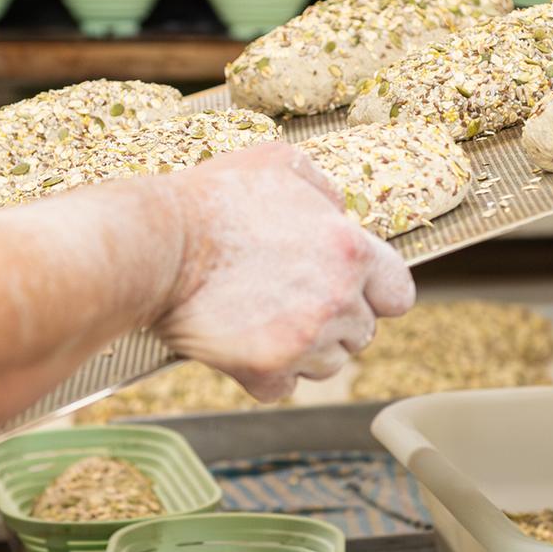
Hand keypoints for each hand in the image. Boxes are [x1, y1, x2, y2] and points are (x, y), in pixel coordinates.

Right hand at [153, 143, 414, 399]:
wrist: (154, 243)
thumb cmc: (211, 201)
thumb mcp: (279, 164)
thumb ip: (322, 188)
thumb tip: (338, 209)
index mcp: (351, 250)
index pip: (398, 293)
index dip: (375, 292)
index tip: (354, 290)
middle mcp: (337, 298)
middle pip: (362, 331)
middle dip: (336, 319)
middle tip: (291, 298)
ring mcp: (305, 338)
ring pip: (328, 363)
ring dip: (304, 348)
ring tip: (264, 318)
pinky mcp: (266, 368)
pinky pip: (284, 387)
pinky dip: (268, 374)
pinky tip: (246, 345)